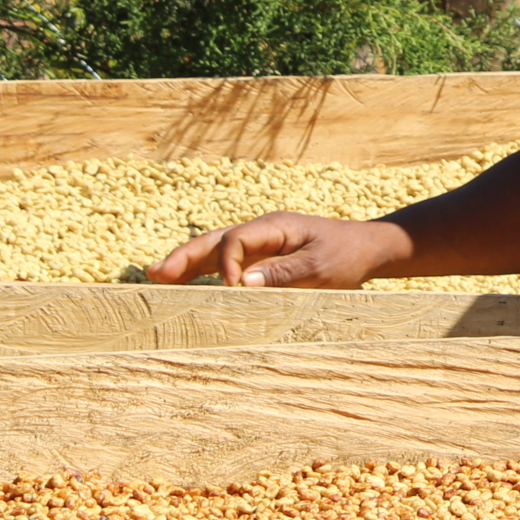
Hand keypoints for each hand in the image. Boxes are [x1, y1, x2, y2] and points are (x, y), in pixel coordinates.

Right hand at [149, 211, 408, 288]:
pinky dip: (203, 272)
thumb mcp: (321, 268)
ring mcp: (259, 244)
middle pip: (214, 240)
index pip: (235, 241)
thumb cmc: (346, 256)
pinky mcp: (261, 258)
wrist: (365, 248)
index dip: (227, 266)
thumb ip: (283, 275)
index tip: (233, 293)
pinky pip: (225, 262)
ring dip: (186, 263)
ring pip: (214, 250)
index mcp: (275, 227)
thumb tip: (242, 285)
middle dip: (184, 257)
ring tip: (155, 277)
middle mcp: (261, 232)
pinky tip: (183, 283)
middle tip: (154, 274)